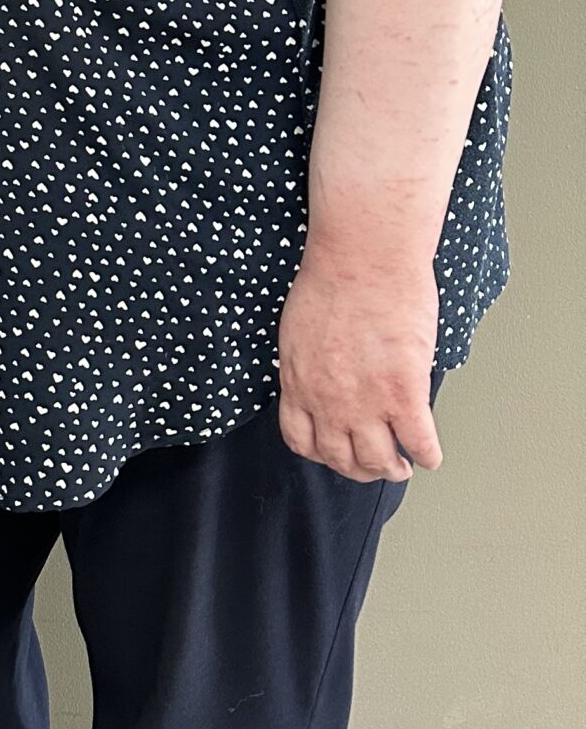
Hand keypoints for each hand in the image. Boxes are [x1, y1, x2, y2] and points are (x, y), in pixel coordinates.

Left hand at [276, 254, 442, 483]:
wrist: (363, 258)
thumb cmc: (332, 278)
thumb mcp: (299, 330)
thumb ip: (309, 362)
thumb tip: (323, 376)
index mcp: (298, 381)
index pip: (301, 439)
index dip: (321, 453)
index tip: (335, 453)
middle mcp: (327, 400)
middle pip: (340, 458)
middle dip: (358, 470)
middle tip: (374, 467)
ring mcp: (366, 401)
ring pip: (378, 459)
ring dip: (391, 470)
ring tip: (402, 466)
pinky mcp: (404, 392)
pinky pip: (418, 442)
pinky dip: (427, 455)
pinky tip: (430, 455)